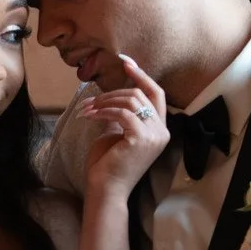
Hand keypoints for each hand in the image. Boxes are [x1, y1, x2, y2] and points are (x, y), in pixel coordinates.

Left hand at [82, 55, 170, 200]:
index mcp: (160, 129)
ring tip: (87, 110)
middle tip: (90, 100)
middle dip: (112, 92)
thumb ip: (123, 114)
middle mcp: (163, 131)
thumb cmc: (108, 162)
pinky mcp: (142, 139)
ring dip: (104, 101)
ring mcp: (155, 135)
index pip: (157, 93)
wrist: (106, 187)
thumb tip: (116, 92)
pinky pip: (122, 113)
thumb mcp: (118, 132)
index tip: (125, 61)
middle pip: (140, 94)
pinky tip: (90, 116)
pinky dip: (104, 111)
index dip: (142, 75)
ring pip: (131, 101)